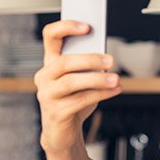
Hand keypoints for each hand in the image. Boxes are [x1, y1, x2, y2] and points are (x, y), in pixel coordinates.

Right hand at [34, 20, 121, 154]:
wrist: (62, 133)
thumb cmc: (73, 100)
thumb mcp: (80, 80)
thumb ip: (87, 66)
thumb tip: (104, 57)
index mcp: (50, 62)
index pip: (50, 35)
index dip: (66, 27)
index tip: (87, 27)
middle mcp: (44, 76)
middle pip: (64, 61)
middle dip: (90, 59)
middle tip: (110, 60)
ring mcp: (47, 95)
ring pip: (71, 82)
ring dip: (97, 79)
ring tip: (115, 79)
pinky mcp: (55, 112)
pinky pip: (79, 100)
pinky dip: (100, 94)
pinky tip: (114, 90)